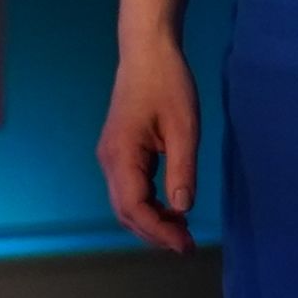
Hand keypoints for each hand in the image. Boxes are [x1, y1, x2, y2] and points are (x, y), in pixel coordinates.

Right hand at [99, 38, 202, 253]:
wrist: (147, 52)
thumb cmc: (168, 84)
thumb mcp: (185, 128)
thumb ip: (183, 170)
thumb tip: (183, 209)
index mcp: (120, 156)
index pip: (133, 208)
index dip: (158, 232)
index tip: (185, 245)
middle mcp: (109, 160)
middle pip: (126, 212)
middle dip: (155, 233)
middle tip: (188, 245)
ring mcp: (112, 157)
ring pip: (126, 203)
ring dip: (152, 221)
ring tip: (183, 233)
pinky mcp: (120, 152)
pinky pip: (131, 189)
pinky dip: (149, 205)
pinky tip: (173, 210)